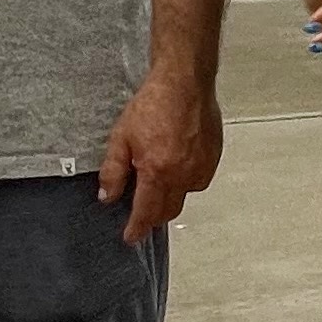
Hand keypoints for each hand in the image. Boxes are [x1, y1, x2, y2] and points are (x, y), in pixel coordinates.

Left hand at [100, 70, 221, 243]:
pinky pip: (198, 180)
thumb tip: (108, 197)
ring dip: (170, 196)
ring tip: (158, 178)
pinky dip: (185, 181)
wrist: (184, 83)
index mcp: (158, 172)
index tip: (130, 237)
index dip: (137, 229)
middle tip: (141, 212)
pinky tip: (176, 163)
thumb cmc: (153, 105)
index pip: (146, 213)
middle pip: (168, 211)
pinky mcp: (213, 159)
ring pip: (184, 196)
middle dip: (153, 217)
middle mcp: (183, 175)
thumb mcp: (121, 138)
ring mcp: (201, 168)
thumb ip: (113, 172)